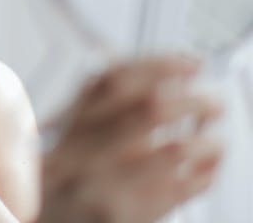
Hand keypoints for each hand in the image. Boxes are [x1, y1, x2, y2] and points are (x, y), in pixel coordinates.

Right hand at [37, 54, 223, 222]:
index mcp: (67, 127)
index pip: (112, 78)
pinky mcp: (124, 217)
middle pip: (148, 107)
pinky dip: (206, 174)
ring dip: (207, 141)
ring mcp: (102, 186)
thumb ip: (89, 115)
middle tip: (213, 102)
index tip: (189, 63)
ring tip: (216, 140)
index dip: (158, 64)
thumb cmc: (55, 193)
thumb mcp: (58, 147)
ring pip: (173, 149)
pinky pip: (183, 190)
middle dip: (193, 100)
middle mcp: (80, 152)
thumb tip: (151, 84)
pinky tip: (208, 168)